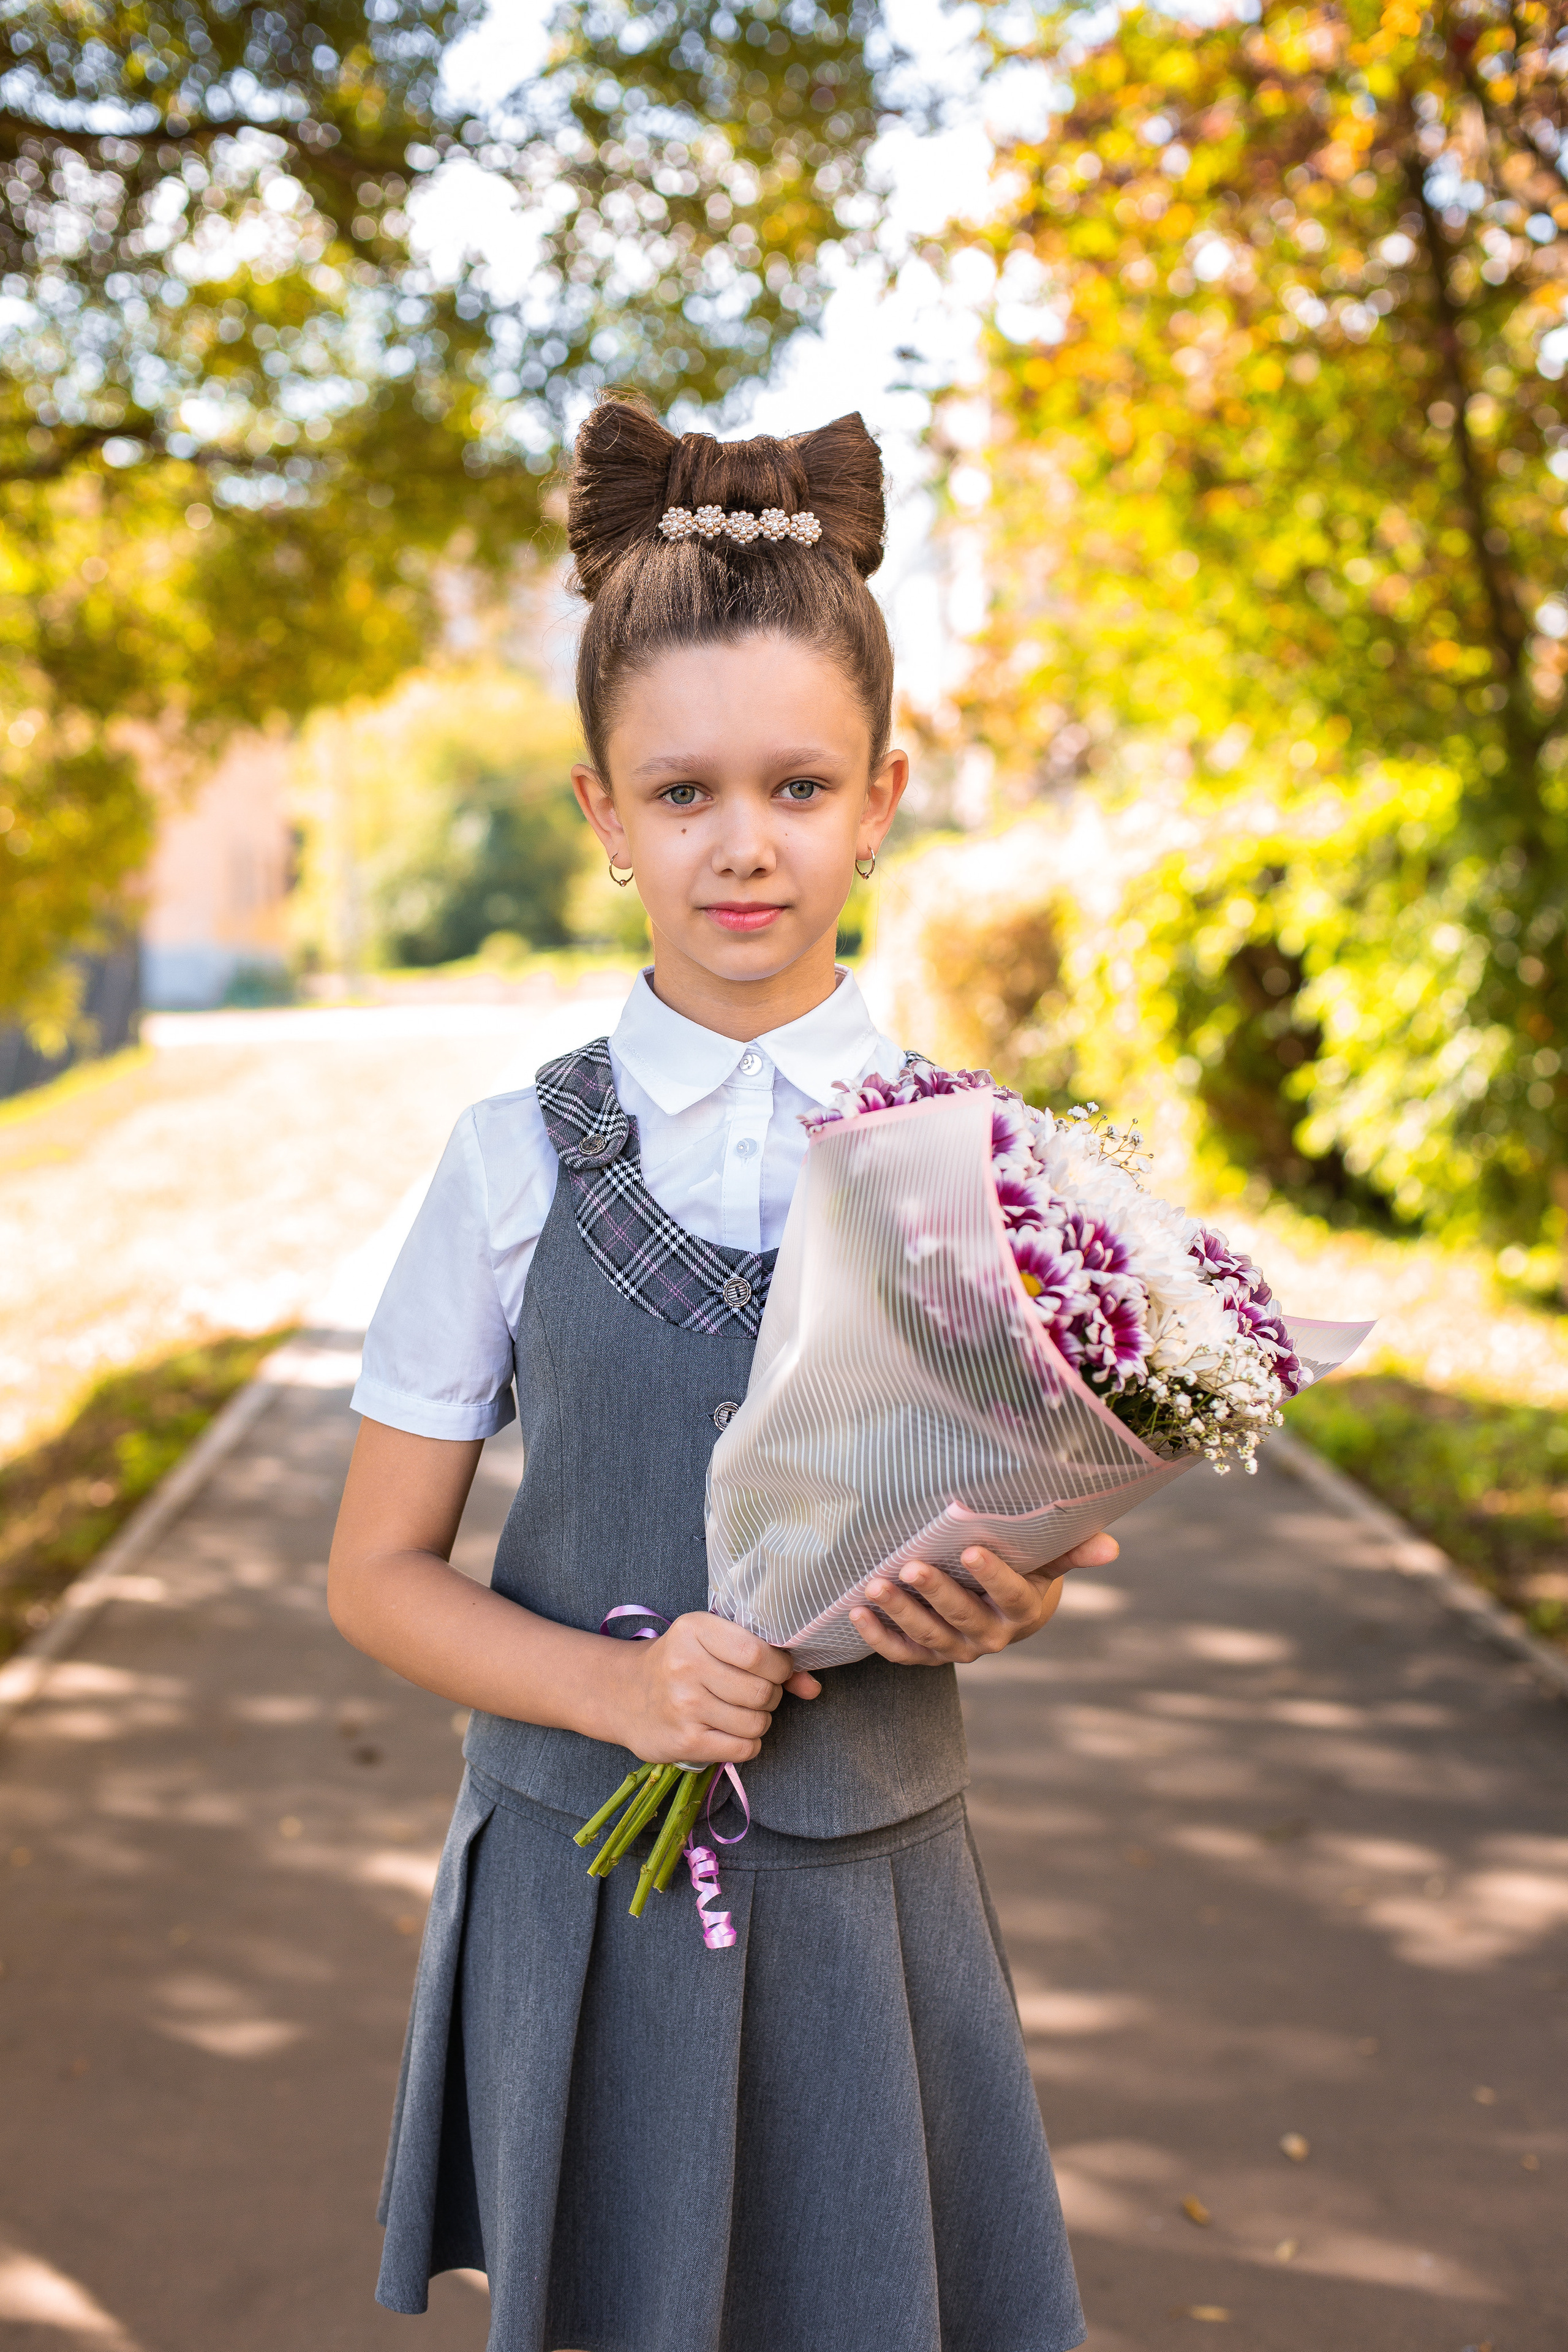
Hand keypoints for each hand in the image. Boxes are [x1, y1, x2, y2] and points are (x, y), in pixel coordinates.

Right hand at [609, 1612, 821, 1763]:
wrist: (623, 1694)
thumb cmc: (680, 1663)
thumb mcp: (715, 1644)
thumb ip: (769, 1660)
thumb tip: (814, 1687)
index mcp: (695, 1630)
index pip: (758, 1653)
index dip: (780, 1667)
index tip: (776, 1670)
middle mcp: (686, 1666)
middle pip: (762, 1691)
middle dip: (771, 1696)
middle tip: (755, 1693)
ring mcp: (684, 1706)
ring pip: (757, 1723)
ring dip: (759, 1721)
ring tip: (739, 1712)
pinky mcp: (684, 1742)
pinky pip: (743, 1749)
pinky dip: (746, 1743)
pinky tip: (729, 1731)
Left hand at [849, 1531, 1119, 1665]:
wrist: (1006, 1609)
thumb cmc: (1027, 1571)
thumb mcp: (1049, 1559)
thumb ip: (1073, 1550)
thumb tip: (1111, 1546)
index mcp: (1022, 1610)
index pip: (1011, 1596)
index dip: (993, 1576)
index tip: (971, 1550)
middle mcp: (990, 1636)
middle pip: (962, 1618)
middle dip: (936, 1593)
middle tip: (911, 1567)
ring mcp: (957, 1649)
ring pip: (928, 1637)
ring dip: (900, 1612)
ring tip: (876, 1584)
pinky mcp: (927, 1656)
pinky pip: (902, 1653)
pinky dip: (878, 1637)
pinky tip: (856, 1613)